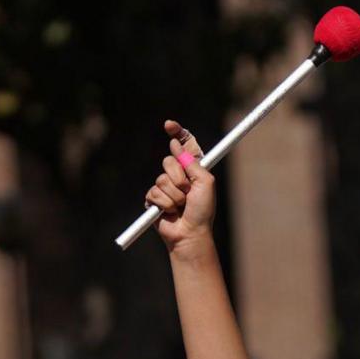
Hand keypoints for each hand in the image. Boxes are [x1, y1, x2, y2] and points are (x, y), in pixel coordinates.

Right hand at [144, 121, 218, 248]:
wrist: (190, 233)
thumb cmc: (202, 210)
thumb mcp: (206, 182)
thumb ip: (193, 162)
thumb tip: (176, 145)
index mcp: (192, 168)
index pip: (183, 145)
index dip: (176, 133)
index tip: (169, 125)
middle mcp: (178, 175)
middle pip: (168, 161)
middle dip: (179, 177)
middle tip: (188, 192)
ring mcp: (164, 187)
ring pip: (161, 179)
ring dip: (174, 195)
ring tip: (181, 206)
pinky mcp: (154, 199)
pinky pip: (154, 192)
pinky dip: (165, 203)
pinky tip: (170, 212)